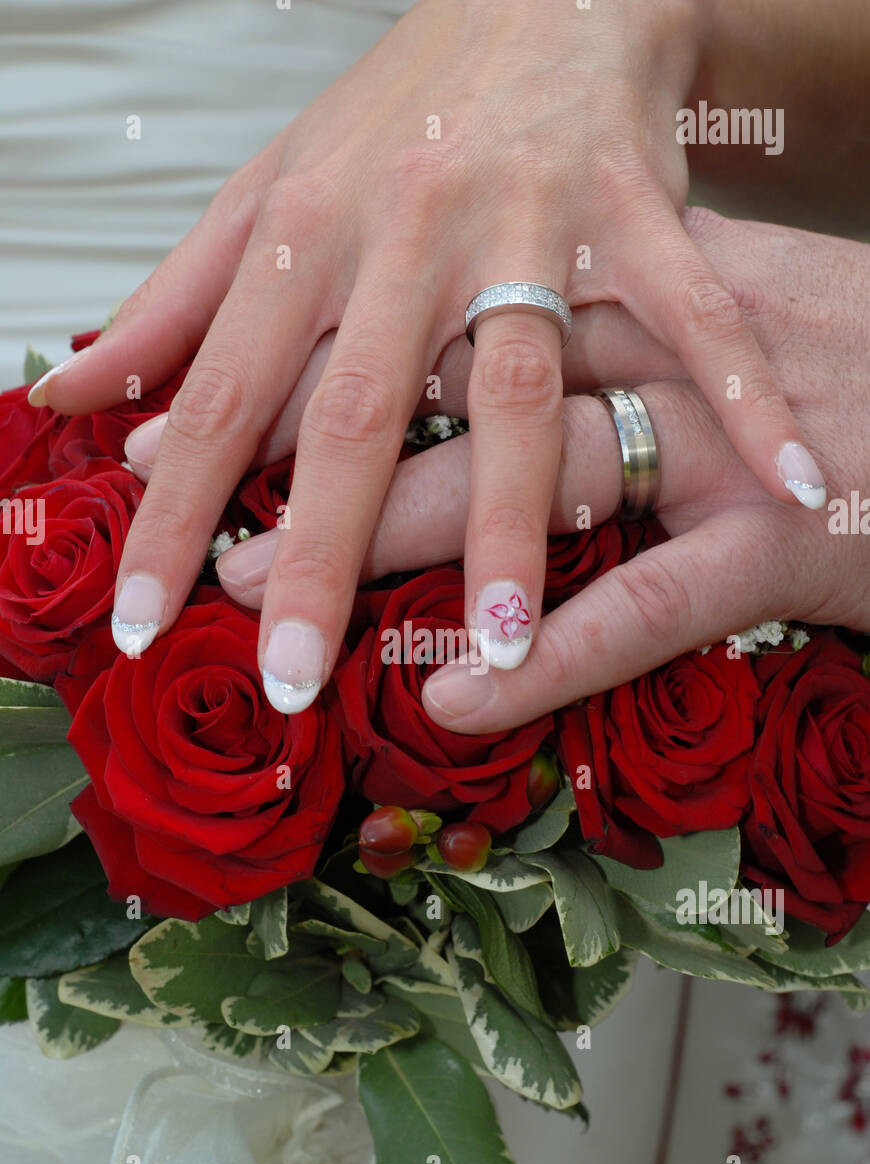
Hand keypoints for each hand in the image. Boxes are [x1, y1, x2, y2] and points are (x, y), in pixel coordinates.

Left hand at [31, 0, 819, 711]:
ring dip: (512, 515)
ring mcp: (527, 220)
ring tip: (498, 636)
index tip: (144, 621)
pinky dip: (746, 395)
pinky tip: (790, 482)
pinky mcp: (638, 207)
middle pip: (356, 412)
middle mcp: (405, 230)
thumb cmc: (393, 106)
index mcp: (305, 234)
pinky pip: (696, 315)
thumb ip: (174, 303)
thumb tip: (71, 391)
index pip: (219, 393)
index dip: (174, 511)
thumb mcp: (267, 194)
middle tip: (297, 674)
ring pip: (515, 385)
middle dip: (325, 552)